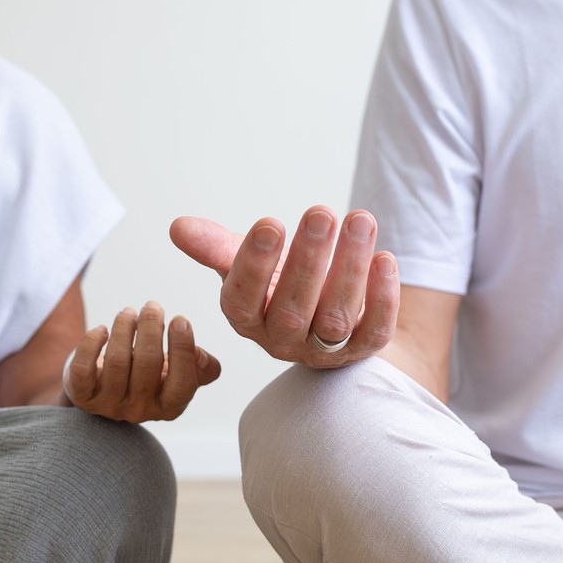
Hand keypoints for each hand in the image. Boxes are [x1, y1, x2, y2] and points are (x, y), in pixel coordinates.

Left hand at [66, 301, 221, 423]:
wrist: (105, 391)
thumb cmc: (149, 375)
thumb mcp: (179, 373)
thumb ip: (201, 366)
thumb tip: (199, 355)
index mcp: (169, 407)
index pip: (182, 383)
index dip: (183, 350)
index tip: (180, 319)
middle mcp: (140, 411)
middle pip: (148, 364)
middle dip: (151, 327)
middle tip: (152, 307)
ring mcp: (109, 405)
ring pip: (117, 361)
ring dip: (124, 328)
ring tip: (128, 312)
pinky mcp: (82, 396)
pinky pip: (84, 367)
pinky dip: (91, 343)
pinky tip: (102, 331)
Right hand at [170, 206, 398, 368]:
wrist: (325, 310)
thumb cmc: (279, 282)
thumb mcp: (246, 261)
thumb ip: (216, 246)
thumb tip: (178, 227)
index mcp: (248, 319)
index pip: (242, 300)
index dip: (254, 265)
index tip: (270, 223)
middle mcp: (283, 340)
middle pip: (293, 310)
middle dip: (308, 260)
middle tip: (320, 213)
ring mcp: (324, 349)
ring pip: (336, 318)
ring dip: (349, 269)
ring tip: (359, 220)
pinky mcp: (363, 347)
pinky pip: (375, 330)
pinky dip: (382, 296)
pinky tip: (384, 258)